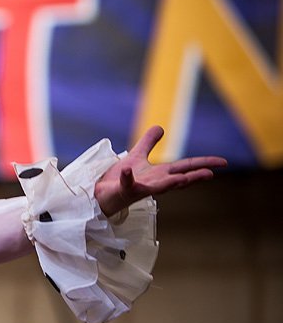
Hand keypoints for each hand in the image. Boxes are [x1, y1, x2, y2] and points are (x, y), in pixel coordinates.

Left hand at [95, 126, 227, 216]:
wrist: (100, 194)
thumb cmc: (120, 178)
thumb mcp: (136, 156)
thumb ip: (148, 142)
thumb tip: (160, 127)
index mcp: (159, 173)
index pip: (185, 167)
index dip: (203, 164)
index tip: (223, 162)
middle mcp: (154, 182)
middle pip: (178, 178)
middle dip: (194, 176)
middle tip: (211, 174)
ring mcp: (140, 188)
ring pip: (159, 188)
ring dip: (170, 184)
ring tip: (183, 179)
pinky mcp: (125, 192)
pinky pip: (127, 184)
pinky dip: (128, 178)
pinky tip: (127, 170)